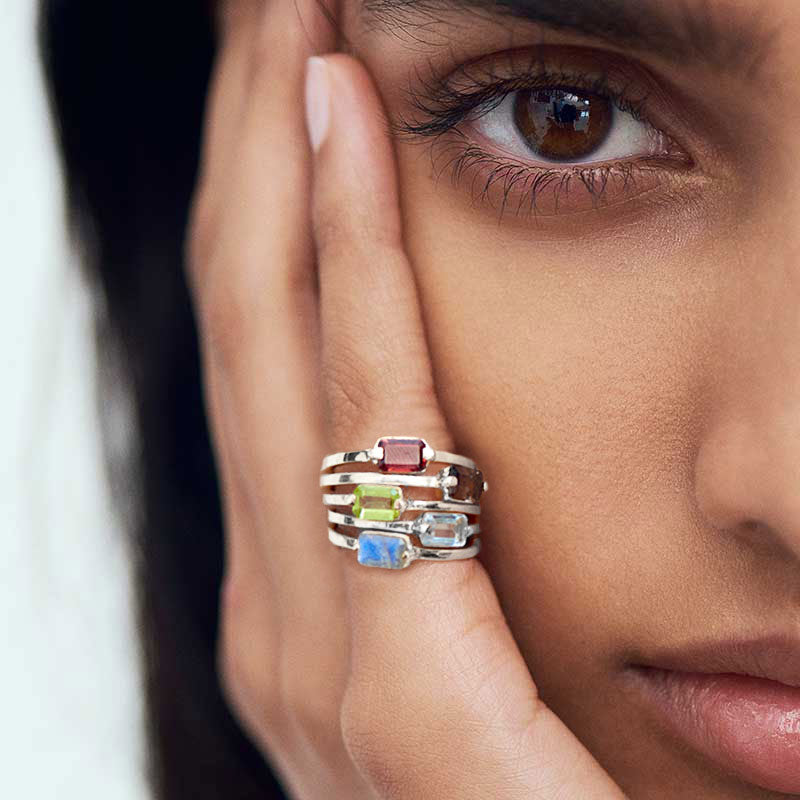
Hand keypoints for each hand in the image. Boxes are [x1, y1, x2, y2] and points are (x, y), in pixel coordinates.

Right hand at [185, 2, 627, 797]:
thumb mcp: (508, 656)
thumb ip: (451, 536)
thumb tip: (443, 420)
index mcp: (315, 602)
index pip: (281, 337)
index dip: (276, 181)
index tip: (292, 47)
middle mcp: (281, 608)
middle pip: (254, 314)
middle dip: (250, 141)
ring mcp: (307, 648)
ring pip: (278, 340)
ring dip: (282, 164)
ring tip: (286, 18)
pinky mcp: (375, 687)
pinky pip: (361, 411)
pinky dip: (346, 260)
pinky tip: (340, 122)